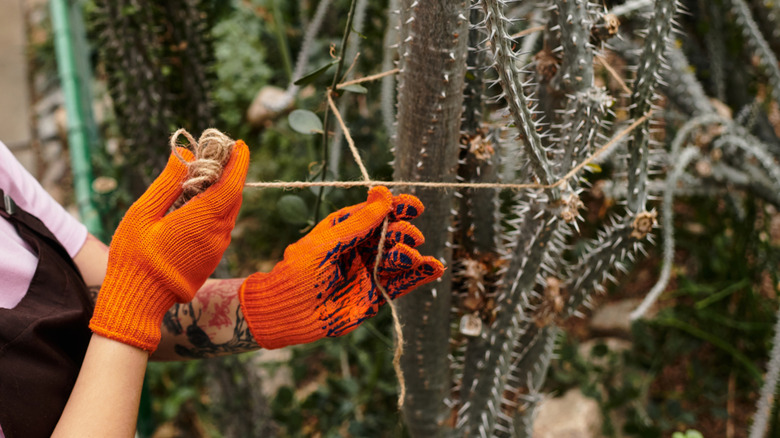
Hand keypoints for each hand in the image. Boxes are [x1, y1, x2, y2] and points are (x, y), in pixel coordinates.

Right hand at [89, 141, 249, 351]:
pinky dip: (217, 209)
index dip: (238, 163)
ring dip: (224, 191)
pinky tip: (201, 201)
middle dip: (231, 173)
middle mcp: (217, 235)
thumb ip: (168, 183)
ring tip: (210, 172)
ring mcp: (217, 249)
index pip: (230, 185)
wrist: (139, 301)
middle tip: (221, 152)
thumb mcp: (143, 214)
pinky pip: (222, 226)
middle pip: (233, 197)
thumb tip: (187, 156)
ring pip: (229, 212)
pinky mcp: (213, 259)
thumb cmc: (133, 256)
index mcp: (201, 220)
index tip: (240, 144)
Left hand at [239, 186, 444, 348]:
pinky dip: (420, 275)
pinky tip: (434, 267)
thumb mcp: (327, 243)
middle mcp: (361, 248)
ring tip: (411, 258)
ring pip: (399, 258)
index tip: (414, 207)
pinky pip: (402, 282)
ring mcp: (370, 270)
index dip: (397, 208)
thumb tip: (383, 193)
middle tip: (409, 238)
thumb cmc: (299, 273)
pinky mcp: (377, 294)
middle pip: (391, 234)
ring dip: (410, 255)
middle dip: (403, 233)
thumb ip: (358, 222)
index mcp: (345, 229)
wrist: (289, 314)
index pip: (376, 213)